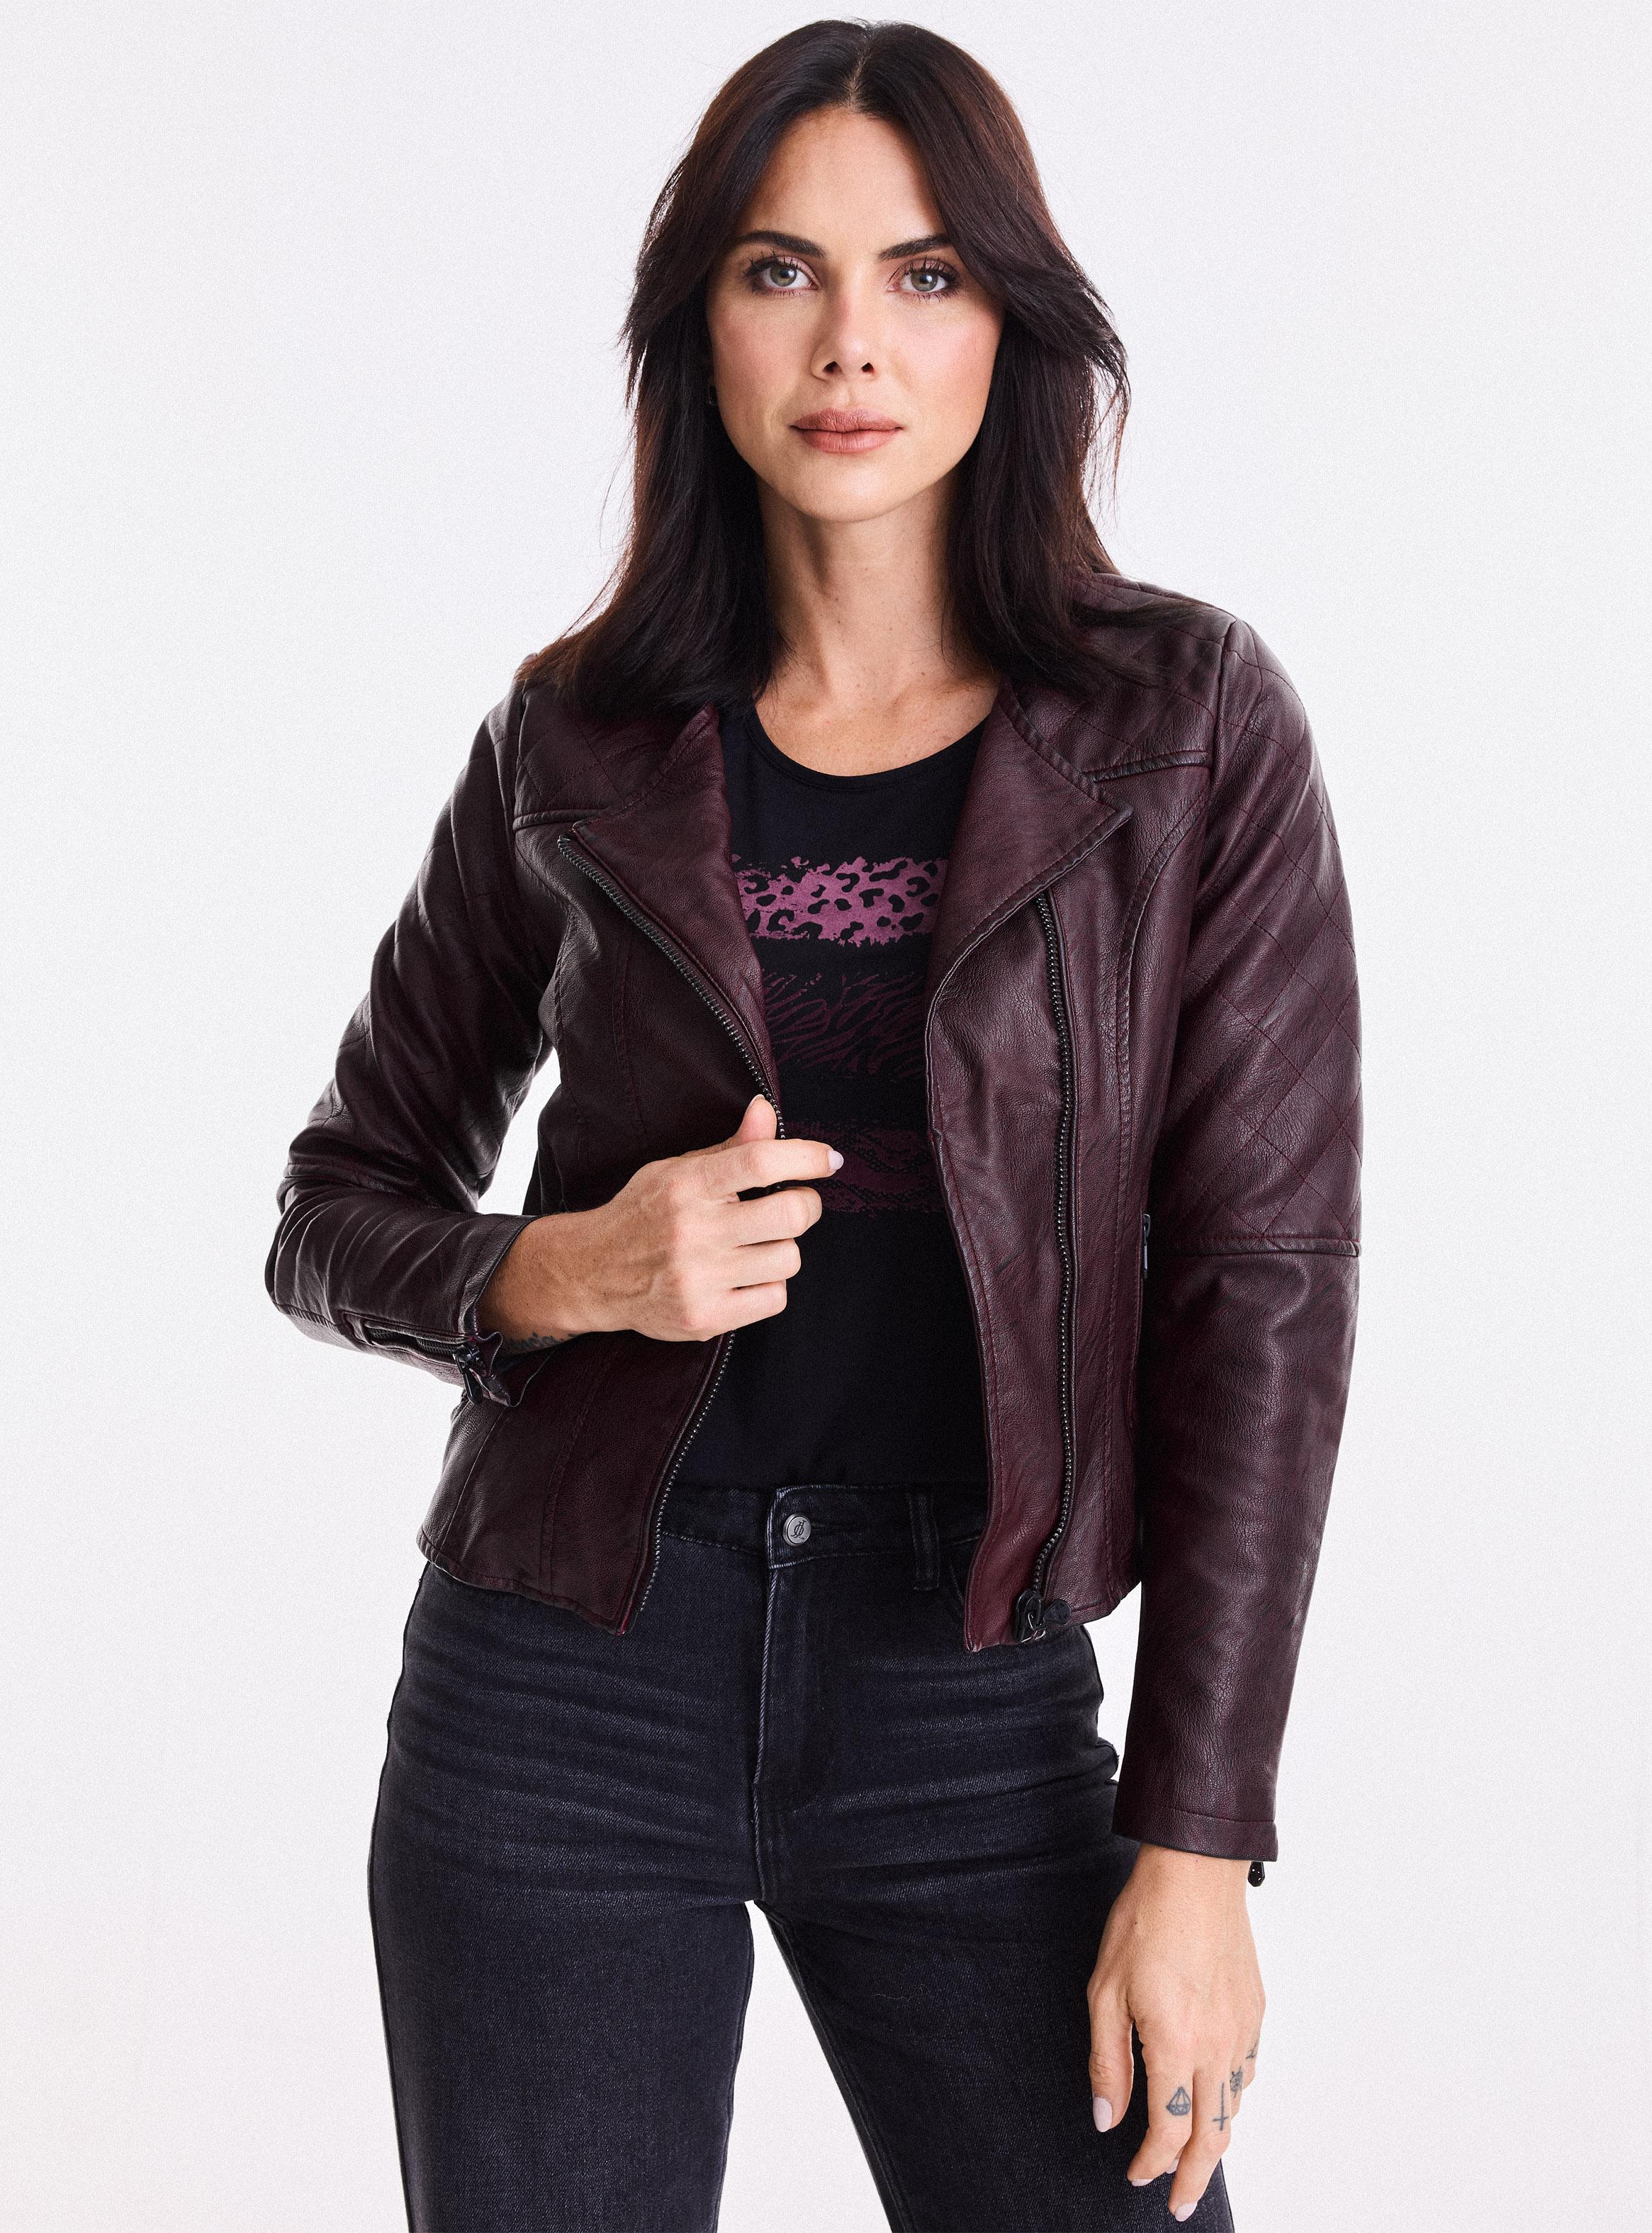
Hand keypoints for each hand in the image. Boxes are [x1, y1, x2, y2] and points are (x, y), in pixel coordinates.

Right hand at [478, 1093, 838, 1343]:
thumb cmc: (644, 1214)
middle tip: (796, 1205)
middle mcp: (693, 1231)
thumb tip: (765, 1109)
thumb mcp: (677, 1171)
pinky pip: (775, 1298)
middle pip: (790, 1214)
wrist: (593, 1273)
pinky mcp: (704, 1317)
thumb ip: (731, 1147)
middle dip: (806, 1205)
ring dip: (782, 1249)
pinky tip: (744, 1276)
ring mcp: (698, 1278)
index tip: (829, 1160)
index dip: (805, 1157)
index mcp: (687, 1185)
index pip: (760, 1162)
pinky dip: (769, 1286)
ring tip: (756, 1245)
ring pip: (789, 1258)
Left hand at [1086, 1844, 1263, 2220]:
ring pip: (1235, 2111)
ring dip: (1214, 2143)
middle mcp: (1217, 2047)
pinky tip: (1217, 2099)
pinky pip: (1248, 2074)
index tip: (1134, 2176)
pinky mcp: (1256, 2011)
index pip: (1168, 2132)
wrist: (1195, 1871)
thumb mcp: (1105, 1991)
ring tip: (1193, 2159)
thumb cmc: (1144, 1922)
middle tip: (1178, 2204)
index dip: (1151, 2165)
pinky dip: (1233, 2100)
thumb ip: (1108, 2062)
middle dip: (1193, 2179)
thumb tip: (1107, 2120)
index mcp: (1176, 2046)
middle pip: (1212, 2138)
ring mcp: (1242, 2030)